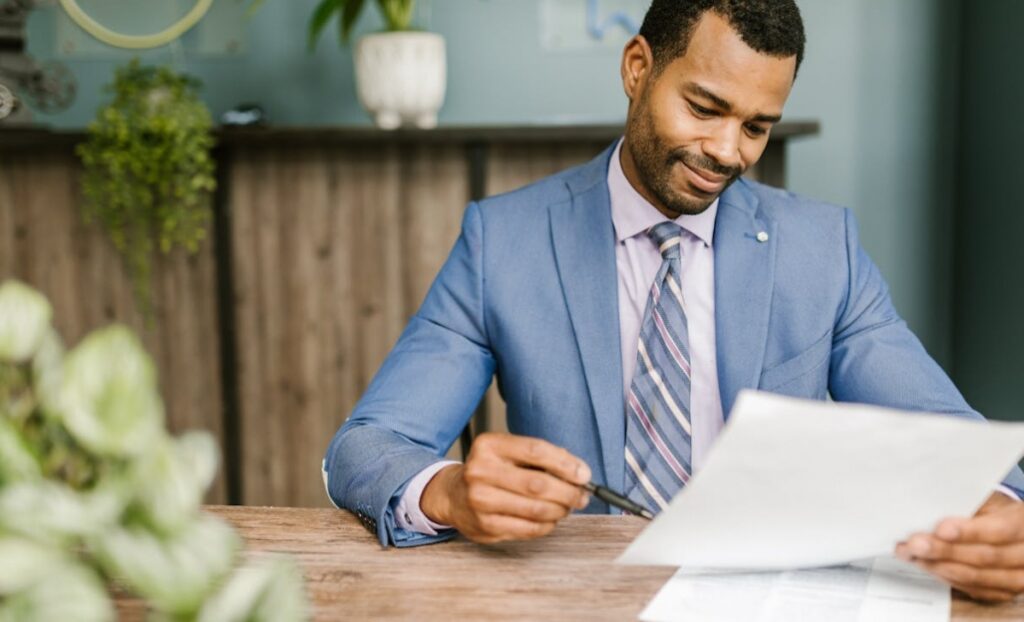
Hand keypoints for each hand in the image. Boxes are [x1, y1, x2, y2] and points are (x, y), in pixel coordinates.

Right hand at [420, 432, 591, 543]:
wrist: (452, 495)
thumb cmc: (490, 471)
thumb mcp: (508, 452)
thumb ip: (541, 458)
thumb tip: (579, 473)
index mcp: (489, 445)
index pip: (536, 450)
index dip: (566, 463)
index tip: (584, 474)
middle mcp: (480, 471)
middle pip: (538, 484)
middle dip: (568, 492)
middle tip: (581, 496)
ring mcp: (480, 501)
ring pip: (537, 510)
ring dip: (560, 510)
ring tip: (566, 507)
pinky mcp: (485, 526)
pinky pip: (529, 529)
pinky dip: (547, 525)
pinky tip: (550, 519)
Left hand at [896, 493, 1023, 601]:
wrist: (1015, 532)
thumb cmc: (996, 512)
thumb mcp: (989, 501)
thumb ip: (968, 506)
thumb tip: (932, 505)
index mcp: (1023, 525)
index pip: (999, 530)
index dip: (969, 532)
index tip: (940, 529)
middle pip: (983, 557)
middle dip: (943, 551)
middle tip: (913, 544)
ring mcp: (1016, 578)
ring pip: (974, 577)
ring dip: (937, 566)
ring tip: (910, 554)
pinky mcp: (1002, 592)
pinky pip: (970, 588)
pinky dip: (944, 576)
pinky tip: (925, 565)